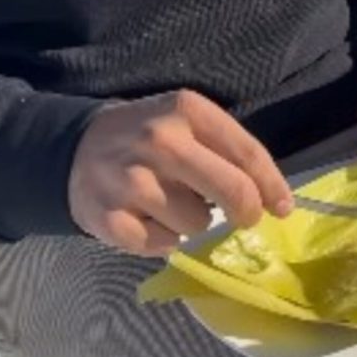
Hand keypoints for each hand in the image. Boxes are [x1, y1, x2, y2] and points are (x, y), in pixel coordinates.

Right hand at [68, 89, 293, 256]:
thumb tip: (272, 199)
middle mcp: (160, 141)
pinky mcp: (109, 217)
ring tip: (170, 204)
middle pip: (232, 191)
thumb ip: (227, 151)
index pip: (247, 153)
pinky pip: (162, 245)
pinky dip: (162, 240)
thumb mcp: (187, 123)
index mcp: (187, 111)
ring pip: (196, 225)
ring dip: (192, 223)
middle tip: (243, 219)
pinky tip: (146, 219)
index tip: (283, 207)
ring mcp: (131, 180)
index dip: (272, 186)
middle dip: (246, 212)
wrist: (74, 148)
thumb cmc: (148, 137)